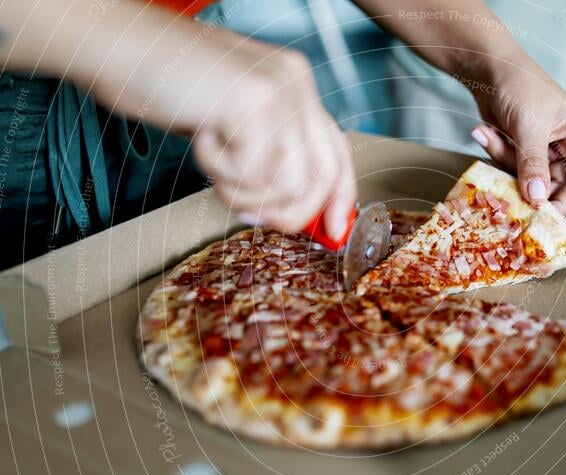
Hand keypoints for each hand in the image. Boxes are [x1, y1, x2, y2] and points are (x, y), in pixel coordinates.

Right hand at [83, 13, 354, 237]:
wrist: (119, 46)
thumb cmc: (167, 85)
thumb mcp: (231, 123)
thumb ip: (266, 154)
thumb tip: (288, 208)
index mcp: (296, 86)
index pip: (337, 153)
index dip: (340, 198)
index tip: (332, 231)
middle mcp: (297, 84)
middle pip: (322, 177)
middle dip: (288, 212)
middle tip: (247, 208)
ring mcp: (280, 91)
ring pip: (288, 184)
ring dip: (242, 188)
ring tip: (213, 157)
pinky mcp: (256, 102)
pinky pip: (252, 172)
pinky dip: (219, 169)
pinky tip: (202, 135)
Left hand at [466, 59, 565, 214]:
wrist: (489, 67)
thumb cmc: (520, 86)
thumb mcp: (529, 127)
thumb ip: (533, 165)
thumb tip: (536, 199)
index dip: (565, 202)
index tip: (541, 215)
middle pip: (555, 187)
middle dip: (527, 187)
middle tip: (505, 191)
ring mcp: (545, 152)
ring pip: (529, 182)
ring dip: (506, 165)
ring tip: (492, 136)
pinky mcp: (523, 153)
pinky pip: (512, 171)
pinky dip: (497, 156)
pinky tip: (486, 133)